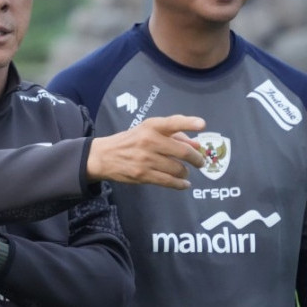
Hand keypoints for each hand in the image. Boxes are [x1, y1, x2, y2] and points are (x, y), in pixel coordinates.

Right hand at [87, 114, 205, 189]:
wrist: (104, 156)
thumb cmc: (131, 140)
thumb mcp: (148, 131)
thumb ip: (173, 135)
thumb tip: (197, 145)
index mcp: (151, 126)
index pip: (172, 122)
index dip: (188, 122)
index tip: (202, 124)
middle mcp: (149, 141)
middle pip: (182, 151)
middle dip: (196, 159)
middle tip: (200, 162)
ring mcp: (146, 159)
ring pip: (177, 168)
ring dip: (186, 172)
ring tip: (185, 171)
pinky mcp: (143, 175)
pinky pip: (169, 181)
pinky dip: (180, 184)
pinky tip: (184, 184)